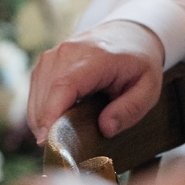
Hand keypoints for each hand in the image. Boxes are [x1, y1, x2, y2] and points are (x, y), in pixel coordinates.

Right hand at [27, 21, 166, 141]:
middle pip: (45, 94)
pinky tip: (57, 124)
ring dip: (43, 121)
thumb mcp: (148, 88)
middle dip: (47, 126)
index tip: (47, 141)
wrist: (129, 33)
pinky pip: (36, 93)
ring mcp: (52, 56)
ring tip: (61, 139)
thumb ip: (130, 109)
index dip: (52, 114)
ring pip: (36, 96)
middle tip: (61, 150)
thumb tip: (105, 128)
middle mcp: (66, 52)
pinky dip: (42, 112)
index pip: (64, 86)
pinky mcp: (46, 64)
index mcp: (94, 56)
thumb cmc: (139, 63)